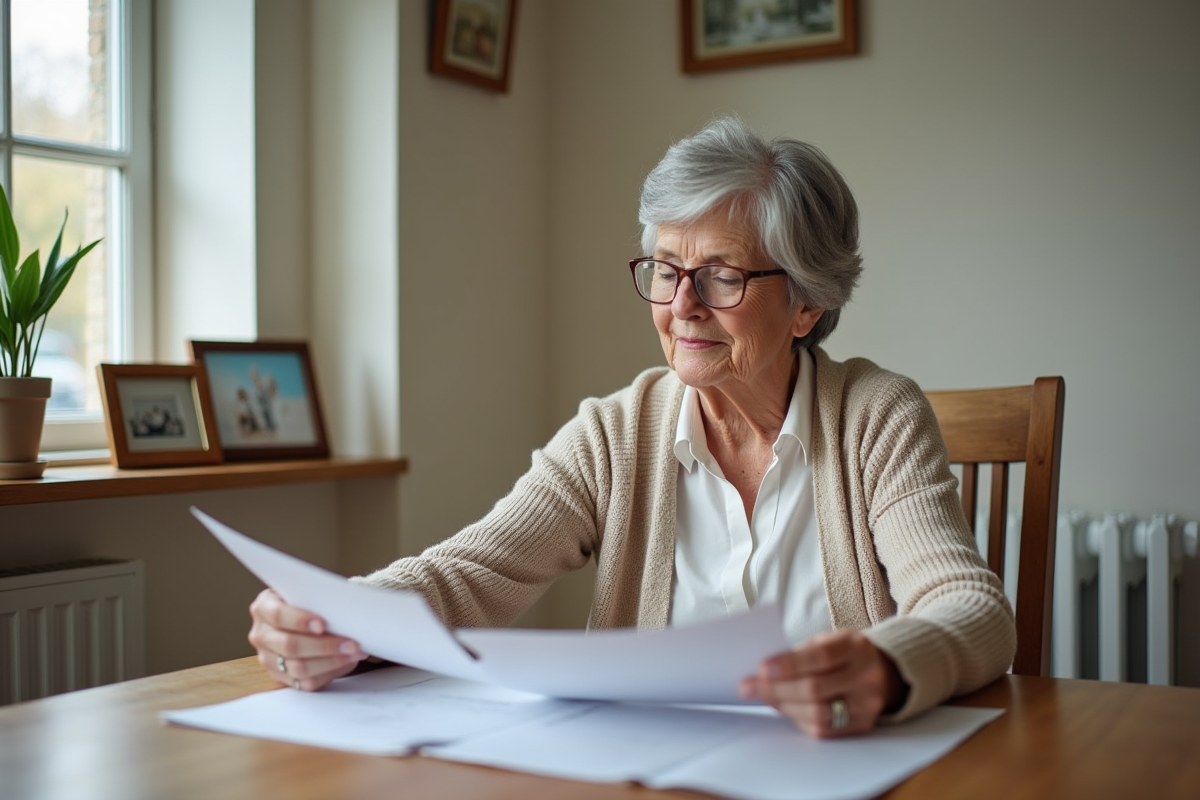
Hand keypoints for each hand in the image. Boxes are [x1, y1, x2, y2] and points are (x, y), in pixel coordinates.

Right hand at [248, 588, 367, 690]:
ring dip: (331, 661)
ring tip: (354, 653)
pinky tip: (346, 661)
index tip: (323, 624)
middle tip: (351, 643)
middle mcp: (261, 635)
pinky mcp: (281, 677)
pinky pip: (305, 682)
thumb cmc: (307, 601)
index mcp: (263, 607)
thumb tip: (345, 615)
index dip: (300, 621)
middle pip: (290, 645)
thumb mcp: (307, 593)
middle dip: (324, 646)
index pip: (278, 615)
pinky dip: (330, 672)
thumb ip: (318, 601)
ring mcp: (268, 658)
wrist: (301, 616)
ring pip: (299, 668)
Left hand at [738, 630, 905, 737]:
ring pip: (818, 714)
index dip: (789, 665)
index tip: (761, 669)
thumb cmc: (843, 654)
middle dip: (776, 689)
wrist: (882, 672)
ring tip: (764, 698)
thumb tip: (763, 674)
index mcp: (856, 647)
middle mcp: (866, 676)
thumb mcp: (826, 641)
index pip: (821, 657)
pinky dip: (799, 720)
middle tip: (748, 687)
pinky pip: (824, 730)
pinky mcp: (862, 725)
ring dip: (784, 707)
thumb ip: (799, 654)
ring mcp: (867, 704)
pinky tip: (785, 709)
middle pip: (815, 689)